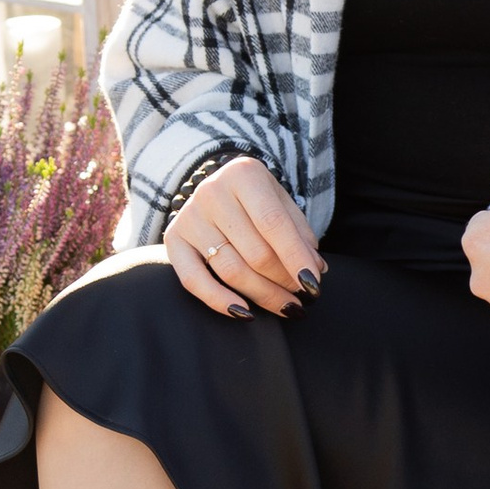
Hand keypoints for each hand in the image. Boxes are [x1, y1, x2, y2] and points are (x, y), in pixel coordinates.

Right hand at [165, 154, 324, 320]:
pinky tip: (245, 313)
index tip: (314, 283)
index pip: (274, 223)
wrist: (217, 187)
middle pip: (254, 252)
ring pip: (230, 270)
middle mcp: (212, 192)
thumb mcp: (281, 202)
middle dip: (283, 280)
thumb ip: (299, 232)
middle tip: (302, 295)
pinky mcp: (173, 240)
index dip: (295, 257)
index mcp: (243, 175)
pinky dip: (219, 301)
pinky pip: (193, 280)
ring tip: (286, 305)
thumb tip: (316, 269)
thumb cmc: (256, 198)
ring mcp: (189, 217)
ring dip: (262, 294)